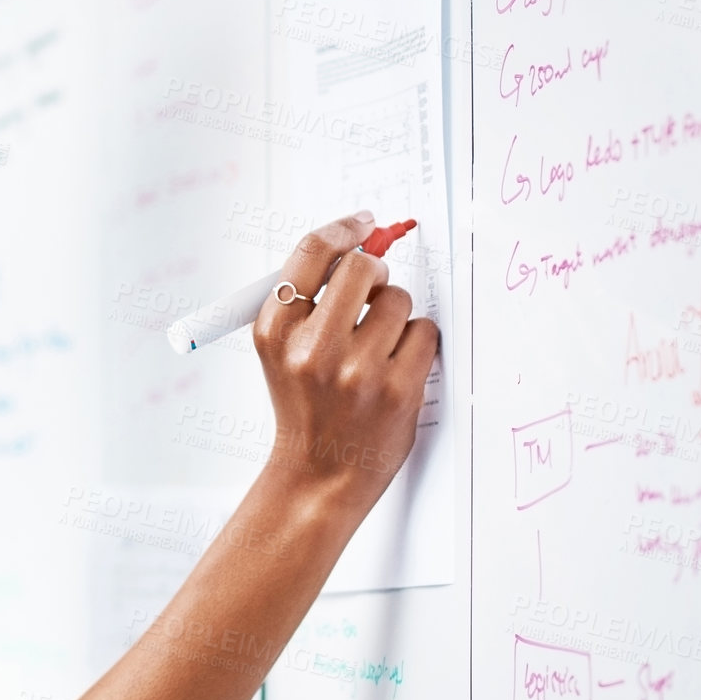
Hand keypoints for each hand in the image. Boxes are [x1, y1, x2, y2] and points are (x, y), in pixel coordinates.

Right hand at [251, 212, 440, 515]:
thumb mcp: (282, 350)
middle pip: (362, 267)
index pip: (313, 252)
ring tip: (378, 346)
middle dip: (375, 273)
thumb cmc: (306, 405)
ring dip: (395, 314)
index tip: (362, 224)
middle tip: (372, 292)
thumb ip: (309, 297)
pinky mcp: (397, 390)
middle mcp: (312, 350)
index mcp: (276, 331)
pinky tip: (396, 366)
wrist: (318, 474)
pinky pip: (424, 331)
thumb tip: (358, 241)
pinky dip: (416, 342)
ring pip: (398, 299)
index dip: (344, 229)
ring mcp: (357, 372)